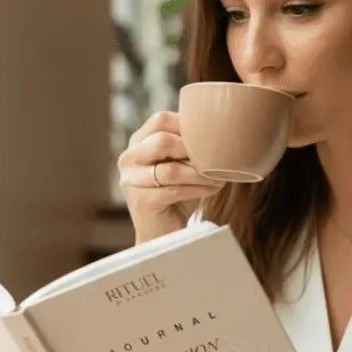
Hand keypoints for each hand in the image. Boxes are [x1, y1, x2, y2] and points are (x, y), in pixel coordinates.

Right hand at [117, 112, 224, 242]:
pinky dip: (198, 189)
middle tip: (214, 158)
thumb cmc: (179, 193)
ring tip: (218, 177)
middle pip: (161, 141)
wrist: (165, 232)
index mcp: (138, 142)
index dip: (187, 126)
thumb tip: (222, 130)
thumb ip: (190, 145)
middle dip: (192, 150)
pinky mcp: (141, 201)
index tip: (209, 138)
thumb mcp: (183, 163)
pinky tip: (212, 189)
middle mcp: (129, 158)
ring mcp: (131, 181)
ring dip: (200, 173)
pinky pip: (174, 190)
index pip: (160, 120)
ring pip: (170, 170)